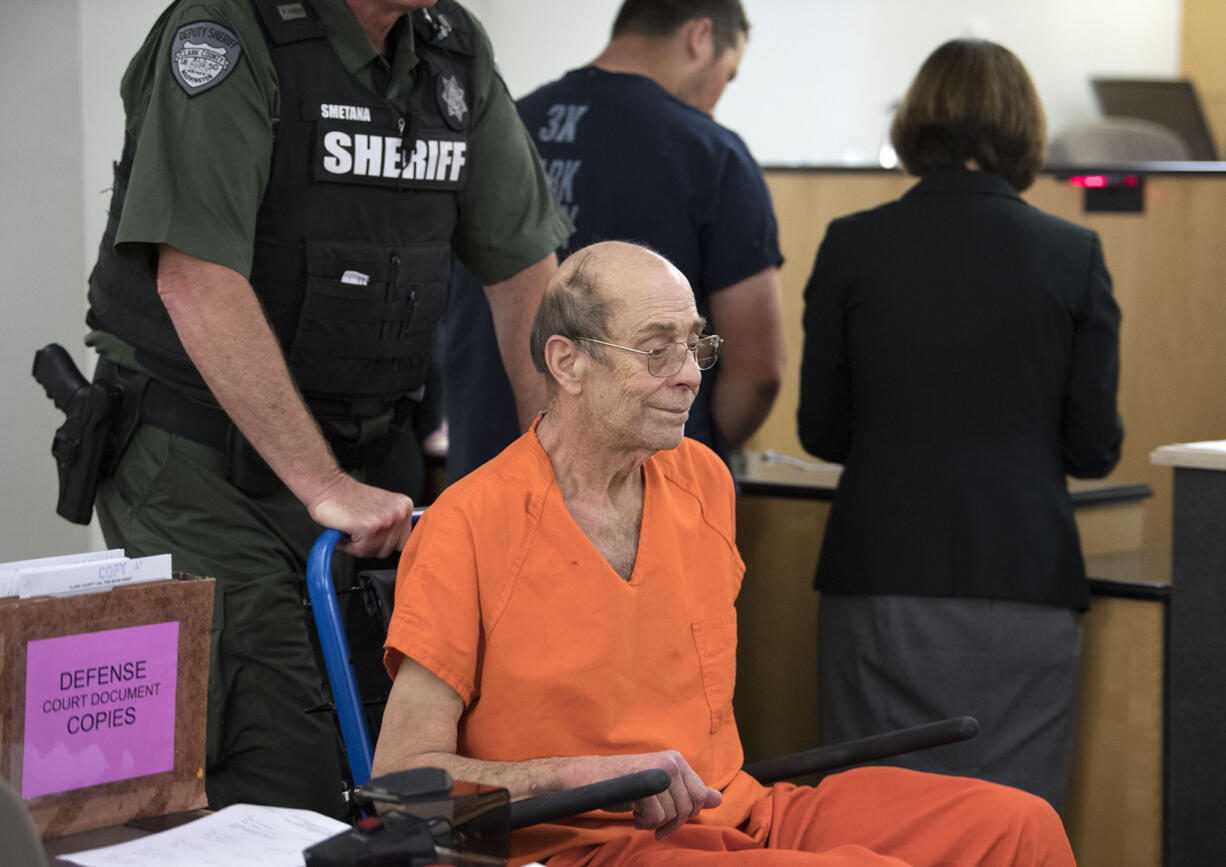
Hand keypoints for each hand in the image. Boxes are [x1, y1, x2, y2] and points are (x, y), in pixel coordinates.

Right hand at [305, 472, 414, 557]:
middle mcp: (398, 513)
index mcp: (404, 507)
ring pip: (376, 552)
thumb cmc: (349, 499)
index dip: (388, 544)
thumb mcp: (382, 508)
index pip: (406, 542)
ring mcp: (385, 520)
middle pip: (391, 550)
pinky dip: (349, 546)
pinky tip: (347, 530)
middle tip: (360, 531)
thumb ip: (394, 525)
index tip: (377, 539)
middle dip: (372, 545)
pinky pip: (361, 551)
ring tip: (354, 529)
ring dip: (360, 545)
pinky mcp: (368, 528)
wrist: (328, 488)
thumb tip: (401, 547)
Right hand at [579, 751, 722, 838]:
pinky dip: (644, 823)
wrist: (591, 777)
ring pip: (673, 814)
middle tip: (653, 822)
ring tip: (640, 815)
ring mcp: (660, 772)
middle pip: (689, 807)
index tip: (670, 819)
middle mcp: (671, 762)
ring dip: (655, 823)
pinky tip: (633, 815)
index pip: (700, 796)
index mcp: (677, 760)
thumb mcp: (660, 785)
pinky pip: (657, 817)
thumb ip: (688, 791)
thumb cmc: (625, 783)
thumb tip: (718, 799)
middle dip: (672, 822)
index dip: (686, 813)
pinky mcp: (646, 785)